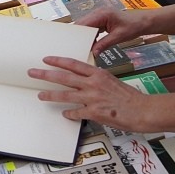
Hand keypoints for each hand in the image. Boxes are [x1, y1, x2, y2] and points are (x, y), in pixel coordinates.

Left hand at [31, 55, 148, 130]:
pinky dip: (69, 113)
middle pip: (63, 77)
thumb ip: (97, 79)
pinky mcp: (94, 113)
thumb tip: (85, 79)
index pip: (73, 64)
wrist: (142, 110)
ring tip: (40, 95)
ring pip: (65, 95)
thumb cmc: (129, 97)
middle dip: (45, 74)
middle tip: (32, 73)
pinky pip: (76, 113)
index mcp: (98, 74)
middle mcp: (93, 84)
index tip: (46, 59)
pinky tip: (65, 114)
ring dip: (50, 95)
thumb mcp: (112, 80)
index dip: (58, 61)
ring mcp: (92, 98)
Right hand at [77, 7, 150, 55]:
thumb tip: (93, 53)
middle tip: (74, 46)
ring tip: (80, 46)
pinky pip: (91, 27)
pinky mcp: (101, 20)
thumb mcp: (118, 37)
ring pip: (86, 26)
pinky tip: (89, 44)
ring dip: (83, 36)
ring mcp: (99, 16)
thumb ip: (104, 44)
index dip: (77, 33)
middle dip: (78, 35)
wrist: (142, 22)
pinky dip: (89, 35)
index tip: (72, 43)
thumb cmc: (132, 27)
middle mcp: (97, 13)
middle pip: (82, 24)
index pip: (84, 23)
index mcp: (101, 14)